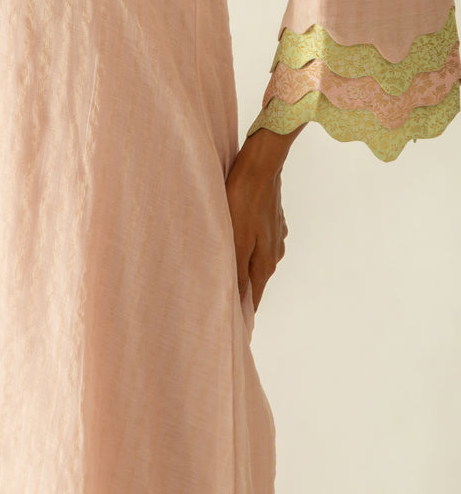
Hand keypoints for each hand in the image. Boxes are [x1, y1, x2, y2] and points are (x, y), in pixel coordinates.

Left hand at [224, 132, 292, 311]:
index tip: (234, 328)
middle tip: (219, 299)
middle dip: (240, 290)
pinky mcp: (272, 220)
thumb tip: (239, 299)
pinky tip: (234, 239)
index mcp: (265, 262)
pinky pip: (258, 241)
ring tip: (223, 269)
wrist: (261, 165)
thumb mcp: (236, 237)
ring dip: (242, 266)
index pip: (253, 297)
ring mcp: (275, 235)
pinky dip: (247, 246)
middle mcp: (274, 253)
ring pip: (256, 259)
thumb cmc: (243, 200)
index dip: (243, 313)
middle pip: (255, 279)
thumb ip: (238, 270)